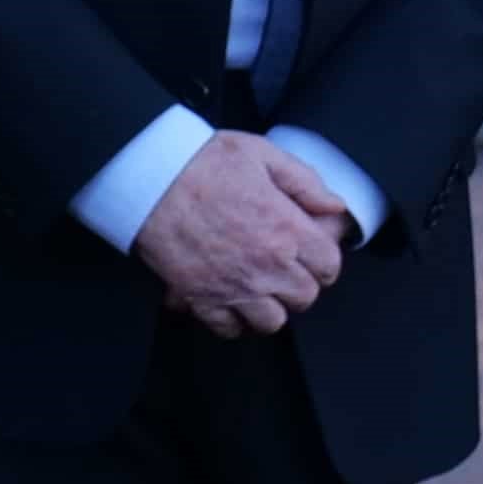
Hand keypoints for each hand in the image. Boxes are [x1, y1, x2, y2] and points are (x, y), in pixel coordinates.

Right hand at [134, 133, 346, 334]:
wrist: (147, 178)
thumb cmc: (202, 162)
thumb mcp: (262, 155)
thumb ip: (305, 182)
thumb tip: (335, 206)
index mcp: (287, 230)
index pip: (329, 266)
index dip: (323, 260)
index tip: (312, 253)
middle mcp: (266, 265)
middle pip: (305, 297)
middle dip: (300, 283)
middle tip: (285, 267)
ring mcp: (233, 286)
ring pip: (272, 321)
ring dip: (270, 306)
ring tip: (259, 286)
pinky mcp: (201, 298)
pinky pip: (229, 329)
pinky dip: (233, 320)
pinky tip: (229, 298)